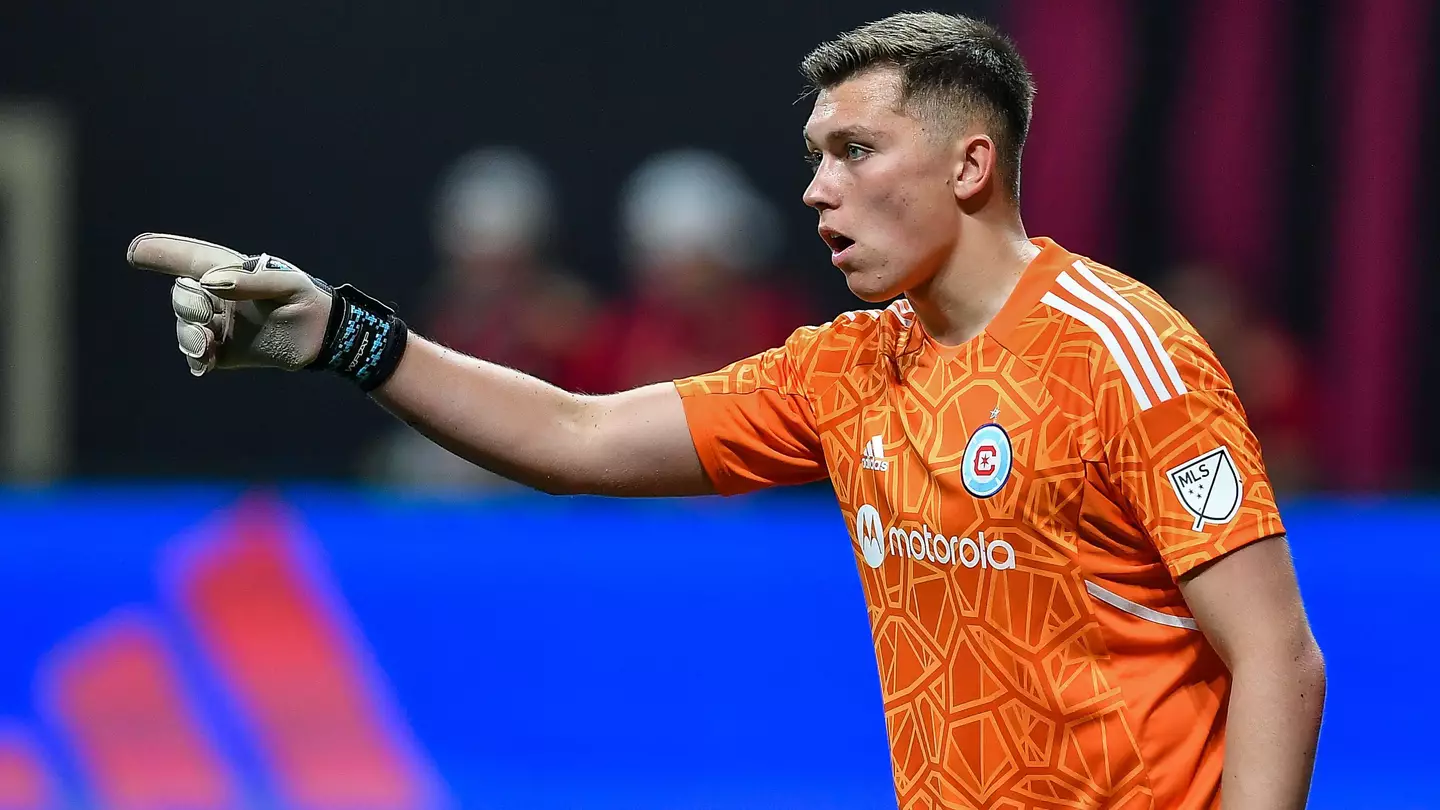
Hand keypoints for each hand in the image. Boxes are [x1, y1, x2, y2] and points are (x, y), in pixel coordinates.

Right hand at [127, 233, 332, 374]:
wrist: (323, 337)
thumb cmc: (306, 300)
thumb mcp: (287, 284)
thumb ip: (250, 281)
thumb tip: (210, 282)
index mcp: (230, 272)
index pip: (189, 258)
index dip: (162, 252)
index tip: (135, 251)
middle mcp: (218, 296)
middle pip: (182, 295)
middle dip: (187, 304)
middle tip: (207, 315)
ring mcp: (218, 324)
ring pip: (185, 326)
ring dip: (188, 335)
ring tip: (206, 347)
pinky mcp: (224, 351)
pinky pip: (197, 355)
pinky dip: (196, 359)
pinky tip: (206, 364)